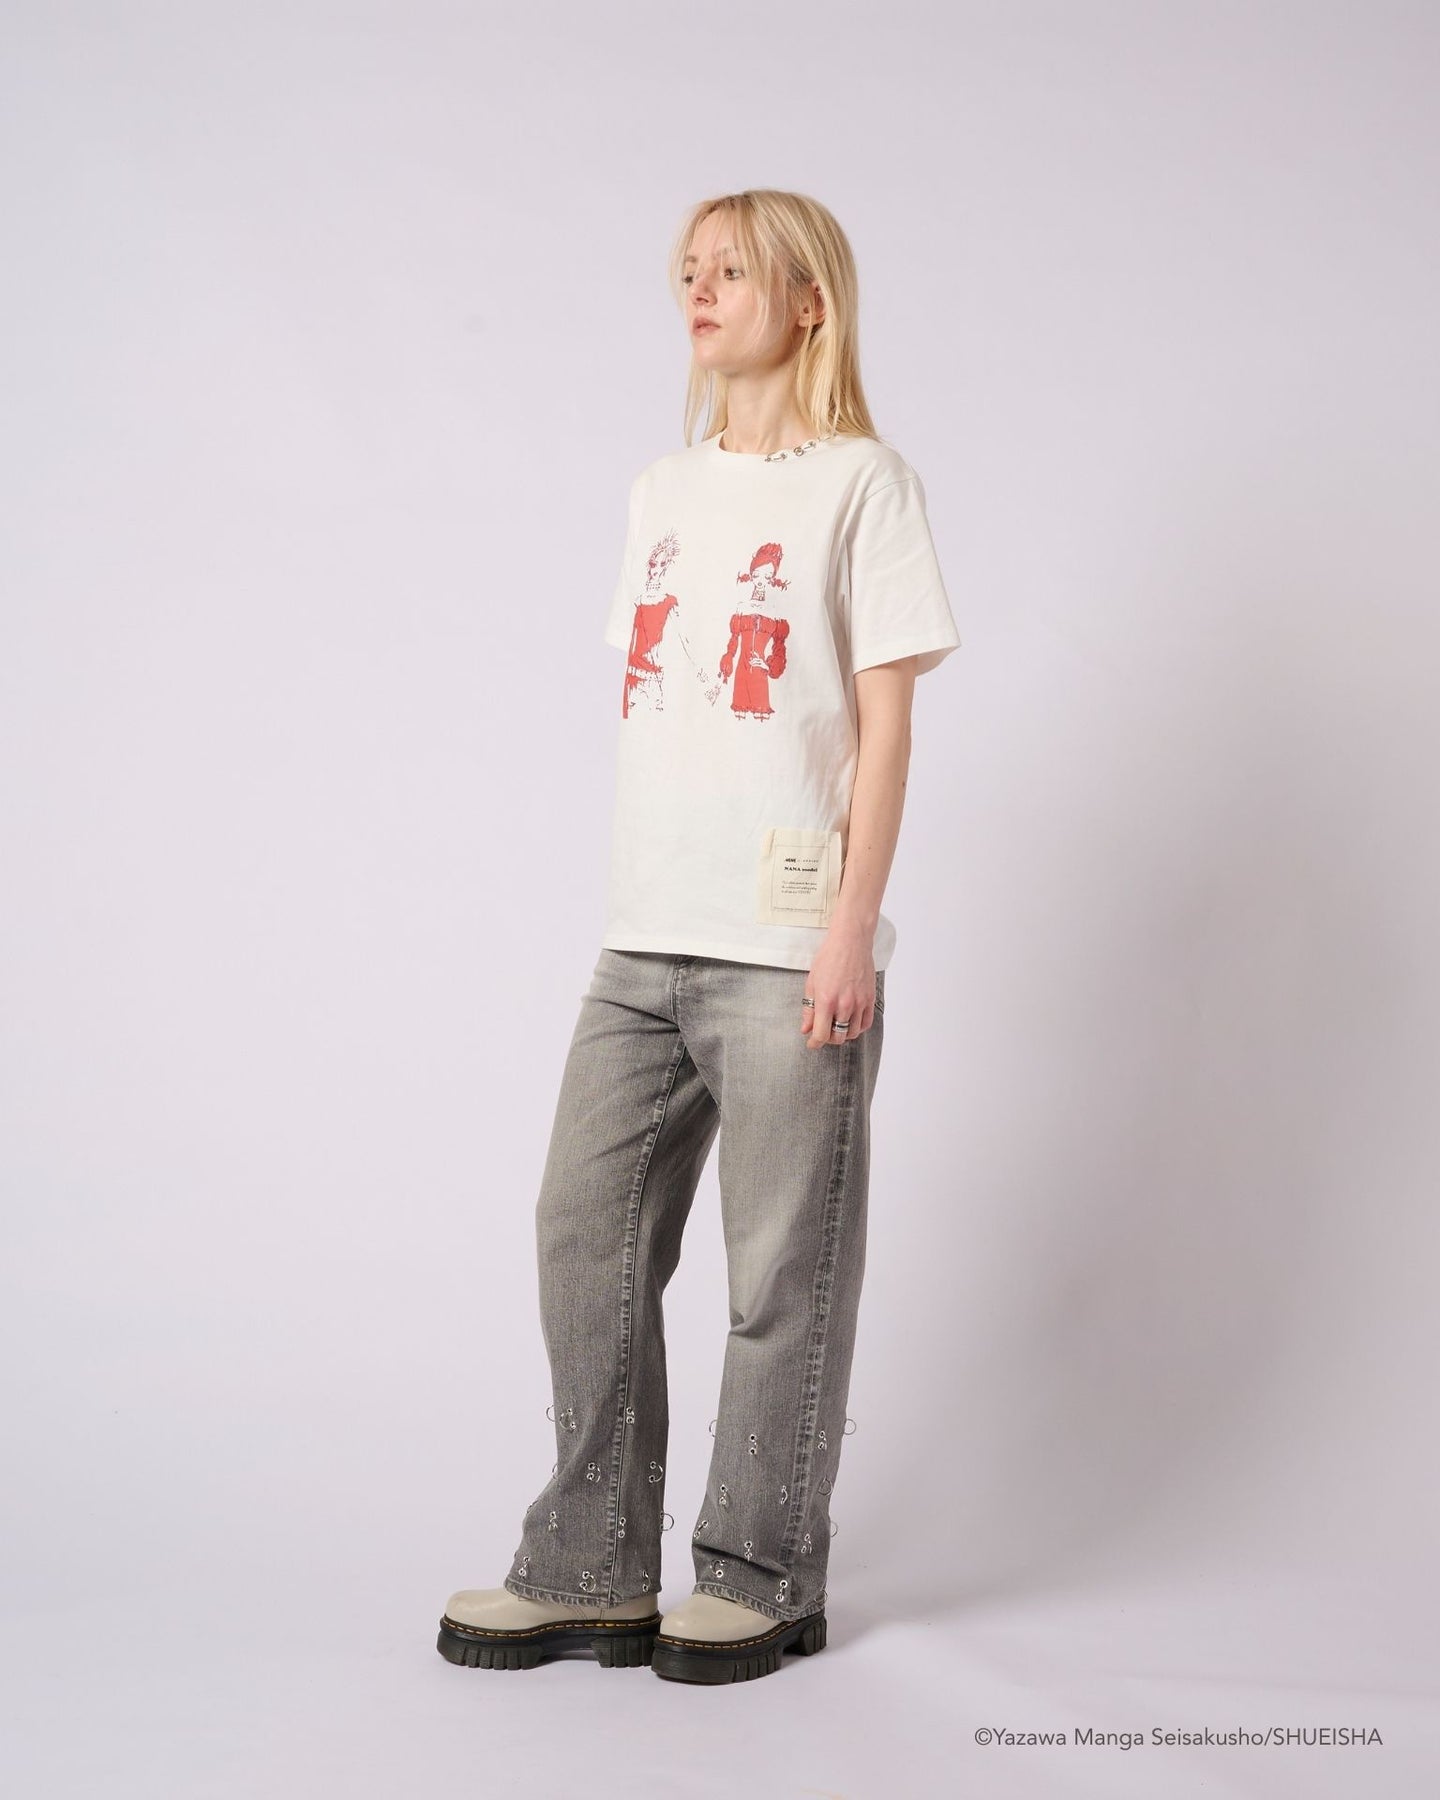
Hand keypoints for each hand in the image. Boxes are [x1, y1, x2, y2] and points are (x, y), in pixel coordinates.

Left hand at [802, 927, 877, 1048]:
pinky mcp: (870, 999)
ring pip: (852, 1033)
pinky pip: (866, 1024)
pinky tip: (849, 1022)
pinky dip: (857, 1028)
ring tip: (835, 1026)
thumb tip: (806, 1029)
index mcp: (826, 1001)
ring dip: (842, 1034)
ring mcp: (860, 1003)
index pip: (821, 1035)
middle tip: (822, 1032)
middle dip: (827, 1039)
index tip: (811, 1043)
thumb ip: (809, 1009)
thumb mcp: (812, 983)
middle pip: (837, 1038)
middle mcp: (844, 1005)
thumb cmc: (829, 958)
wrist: (851, 942)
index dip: (814, 1043)